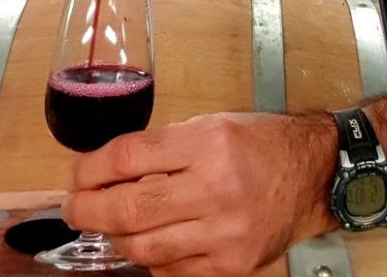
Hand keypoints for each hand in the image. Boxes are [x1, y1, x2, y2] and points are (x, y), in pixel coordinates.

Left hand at [63, 111, 336, 276]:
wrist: (311, 176)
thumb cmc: (262, 145)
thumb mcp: (213, 125)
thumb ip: (165, 145)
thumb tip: (109, 167)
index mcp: (209, 143)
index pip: (129, 158)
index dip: (90, 169)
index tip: (77, 175)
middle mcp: (215, 188)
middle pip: (128, 209)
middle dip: (88, 210)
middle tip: (75, 208)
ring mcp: (223, 233)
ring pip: (143, 248)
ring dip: (116, 238)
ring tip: (110, 225)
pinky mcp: (230, 266)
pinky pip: (170, 271)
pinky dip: (151, 258)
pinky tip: (151, 241)